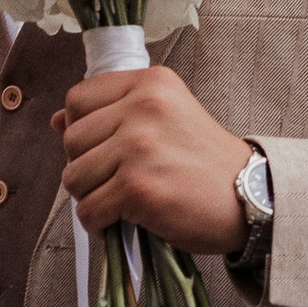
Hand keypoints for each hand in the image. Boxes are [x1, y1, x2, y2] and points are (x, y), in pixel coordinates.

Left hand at [55, 65, 253, 255]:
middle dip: (87, 166)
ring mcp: (138, 147)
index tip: (107, 147)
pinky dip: (100, 223)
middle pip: (72, 140)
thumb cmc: (206, 161)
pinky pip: (88, 210)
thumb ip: (114, 113)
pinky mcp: (137, 187)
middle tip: (118, 179)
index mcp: (151, 83)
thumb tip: (57, 120)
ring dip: (92, 196)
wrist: (250, 196)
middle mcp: (143, 107)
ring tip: (121, 200)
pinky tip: (123, 221)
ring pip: (74, 177)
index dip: (84, 128)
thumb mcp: (166, 118)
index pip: (79, 98)